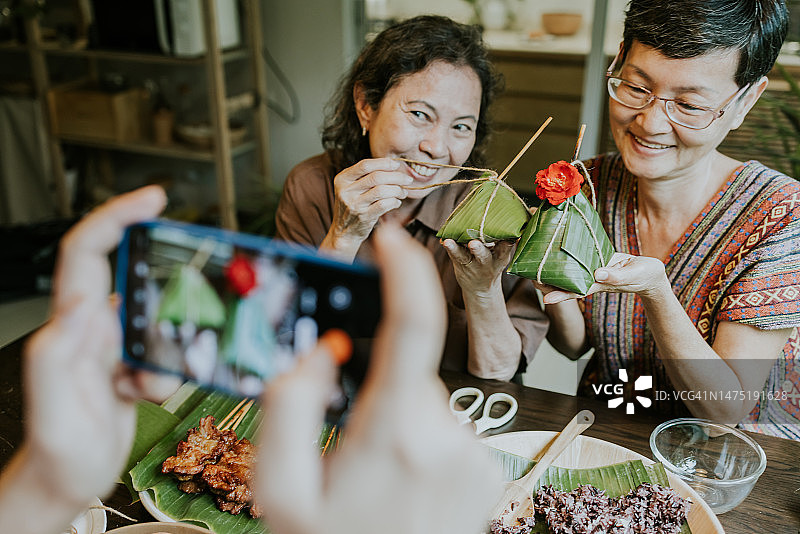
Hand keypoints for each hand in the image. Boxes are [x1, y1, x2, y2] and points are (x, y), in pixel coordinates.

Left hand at [22, 186, 178, 506]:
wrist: (69, 482)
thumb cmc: (58, 451)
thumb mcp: (52, 410)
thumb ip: (58, 353)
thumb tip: (85, 303)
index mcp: (72, 325)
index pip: (89, 253)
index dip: (117, 217)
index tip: (153, 200)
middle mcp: (93, 326)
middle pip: (138, 280)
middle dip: (166, 296)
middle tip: (187, 308)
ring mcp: (113, 343)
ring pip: (161, 322)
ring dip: (167, 352)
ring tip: (143, 386)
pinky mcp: (131, 362)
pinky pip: (166, 351)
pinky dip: (167, 372)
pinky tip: (143, 395)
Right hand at [257, 223, 502, 533]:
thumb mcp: (279, 492)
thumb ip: (287, 410)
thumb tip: (316, 353)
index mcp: (392, 437)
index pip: (411, 329)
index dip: (403, 273)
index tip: (390, 240)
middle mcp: (446, 440)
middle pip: (407, 368)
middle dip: (374, 381)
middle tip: (347, 436)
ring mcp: (473, 456)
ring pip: (425, 397)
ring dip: (396, 411)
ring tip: (374, 471)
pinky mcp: (485, 468)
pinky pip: (445, 425)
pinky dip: (419, 433)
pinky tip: (402, 478)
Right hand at [326, 158, 411, 252]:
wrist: (344, 232)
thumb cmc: (353, 205)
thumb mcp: (352, 188)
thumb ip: (366, 176)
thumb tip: (394, 166)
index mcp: (342, 179)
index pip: (365, 165)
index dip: (384, 163)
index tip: (397, 165)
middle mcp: (346, 191)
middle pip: (376, 177)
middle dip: (396, 177)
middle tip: (407, 180)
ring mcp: (354, 205)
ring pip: (382, 190)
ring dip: (397, 190)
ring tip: (403, 192)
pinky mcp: (363, 217)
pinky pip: (384, 205)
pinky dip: (394, 202)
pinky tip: (397, 202)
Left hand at [442, 238, 514, 295]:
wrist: (481, 288)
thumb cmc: (493, 263)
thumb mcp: (502, 255)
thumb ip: (503, 241)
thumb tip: (509, 219)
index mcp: (500, 258)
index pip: (505, 249)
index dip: (507, 241)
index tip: (509, 234)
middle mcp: (486, 263)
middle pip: (483, 256)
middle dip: (478, 250)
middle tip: (473, 244)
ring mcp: (471, 264)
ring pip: (463, 256)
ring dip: (455, 249)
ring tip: (448, 242)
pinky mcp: (459, 264)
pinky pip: (453, 256)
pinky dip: (448, 248)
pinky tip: (443, 240)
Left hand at [542, 252, 669, 303]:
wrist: (649, 272)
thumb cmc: (643, 277)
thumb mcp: (633, 276)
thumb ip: (616, 277)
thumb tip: (598, 274)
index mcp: (598, 284)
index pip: (575, 292)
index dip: (560, 295)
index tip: (545, 299)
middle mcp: (590, 277)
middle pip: (565, 281)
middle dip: (548, 280)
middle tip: (528, 274)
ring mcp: (592, 268)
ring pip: (569, 267)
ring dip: (553, 264)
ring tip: (533, 257)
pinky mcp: (595, 258)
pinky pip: (578, 255)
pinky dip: (567, 251)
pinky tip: (555, 242)